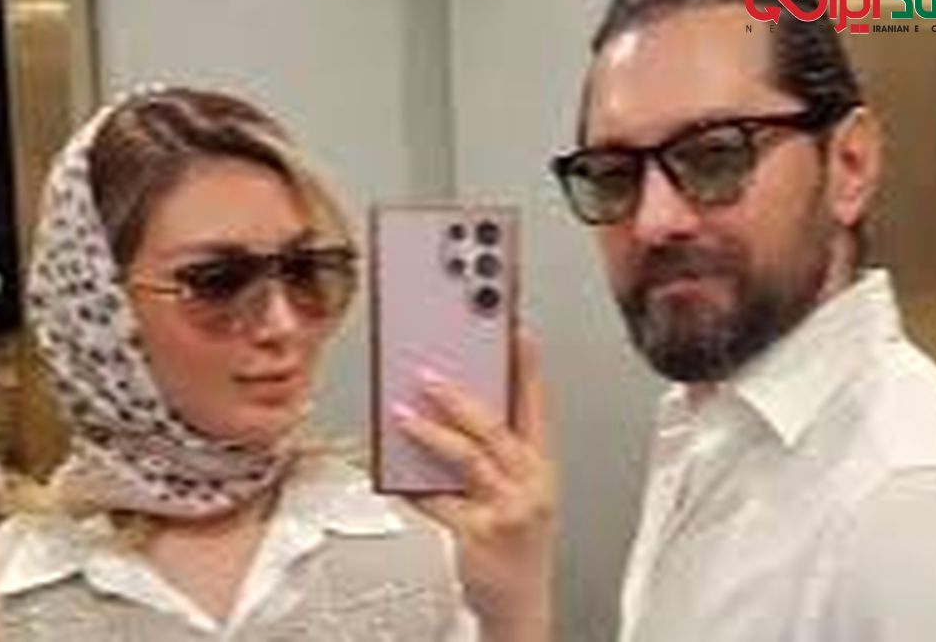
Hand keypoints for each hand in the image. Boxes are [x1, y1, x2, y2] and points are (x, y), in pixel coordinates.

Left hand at [393, 332, 555, 641]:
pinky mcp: (480, 536)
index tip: (514, 330)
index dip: (527, 367)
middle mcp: (532, 484)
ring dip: (432, 433)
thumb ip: (496, 453)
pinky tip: (393, 472)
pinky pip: (439, 503)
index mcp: (542, 465)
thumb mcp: (519, 490)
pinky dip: (413, 486)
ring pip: (469, 460)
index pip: (538, 406)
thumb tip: (451, 407)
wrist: (520, 605)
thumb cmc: (515, 542)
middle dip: (462, 397)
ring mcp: (509, 511)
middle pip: (497, 429)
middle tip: (429, 373)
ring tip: (403, 414)